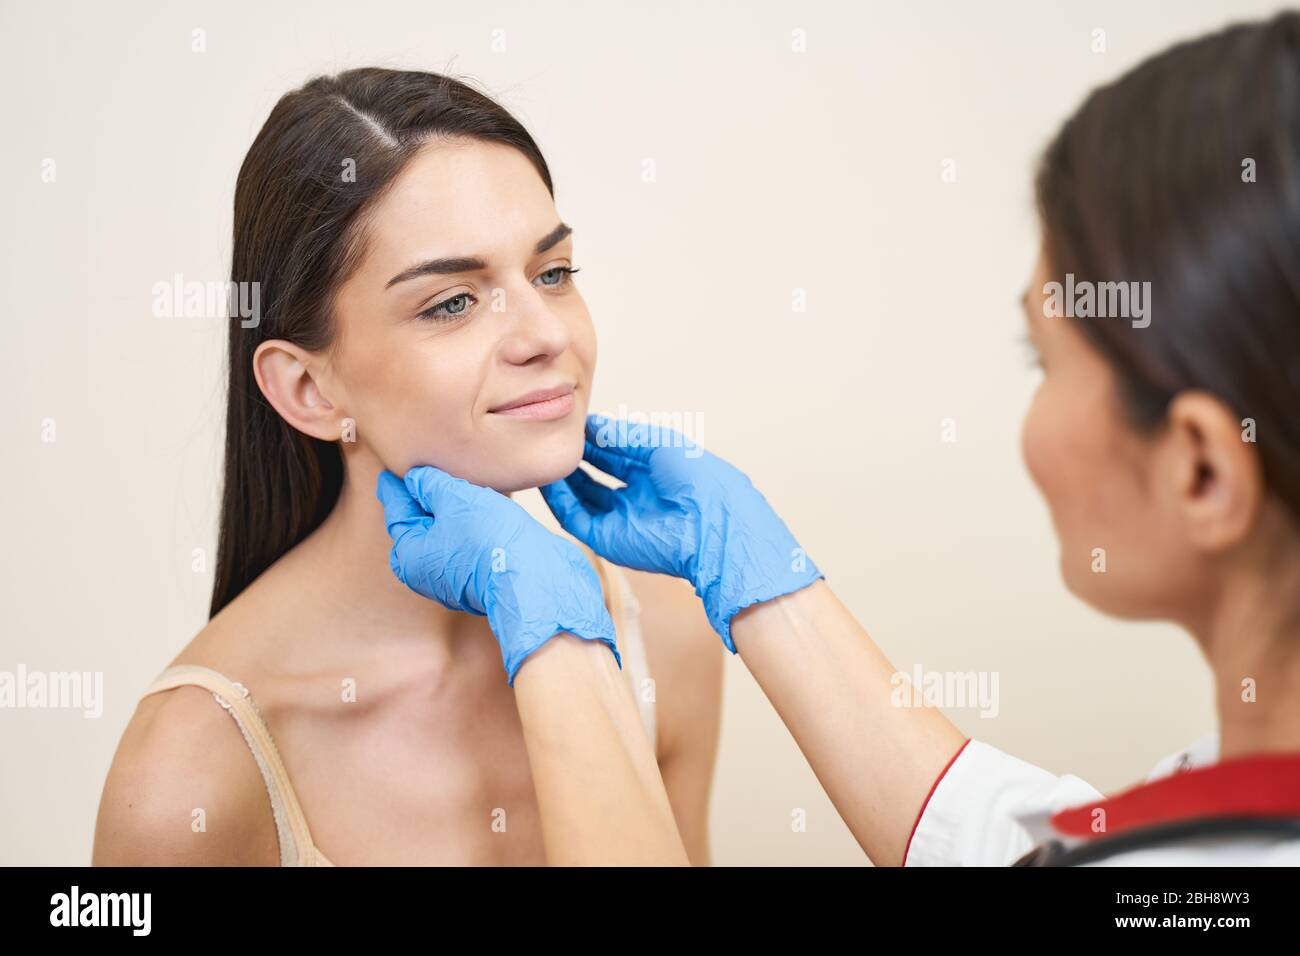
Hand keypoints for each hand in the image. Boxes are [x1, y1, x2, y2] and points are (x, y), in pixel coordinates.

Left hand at [377, 465, 619, 684]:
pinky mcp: (483, 577)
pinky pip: (468, 544)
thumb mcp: (455, 499)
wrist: (538, 581)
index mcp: (409, 556)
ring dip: (452, 510)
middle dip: (424, 498)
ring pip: (447, 534)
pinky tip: (482, 506)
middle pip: (420, 524)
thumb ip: (430, 484)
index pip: (397, 511)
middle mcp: (427, 573)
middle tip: (424, 470)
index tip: (392, 470)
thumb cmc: (491, 540)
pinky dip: (470, 524)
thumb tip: (416, 479)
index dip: (397, 485)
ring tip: (457, 482)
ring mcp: (456, 578)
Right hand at [540, 414, 822, 650]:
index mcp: (658, 474)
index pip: (619, 455)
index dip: (597, 440)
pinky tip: (548, 480)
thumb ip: (624, 435)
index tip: (575, 424)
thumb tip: (594, 425)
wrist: (710, 525)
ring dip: (564, 478)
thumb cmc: (697, 479)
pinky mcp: (609, 540)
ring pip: (584, 497)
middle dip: (579, 457)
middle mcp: (639, 497)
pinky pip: (576, 519)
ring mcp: (623, 519)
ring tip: (547, 455)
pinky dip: (559, 501)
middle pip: (600, 476)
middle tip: (557, 437)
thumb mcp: (661, 444)